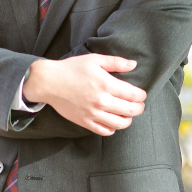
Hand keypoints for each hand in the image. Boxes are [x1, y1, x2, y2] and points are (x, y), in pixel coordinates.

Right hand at [22, 54, 145, 135]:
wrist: (49, 82)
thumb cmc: (72, 68)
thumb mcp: (95, 60)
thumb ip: (116, 62)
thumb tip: (133, 64)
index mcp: (106, 84)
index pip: (134, 95)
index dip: (142, 95)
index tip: (141, 94)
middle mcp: (102, 101)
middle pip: (131, 111)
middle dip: (139, 108)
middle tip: (139, 105)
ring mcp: (93, 113)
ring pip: (121, 124)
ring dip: (128, 119)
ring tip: (127, 114)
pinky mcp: (85, 122)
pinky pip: (105, 131)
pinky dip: (113, 128)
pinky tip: (112, 120)